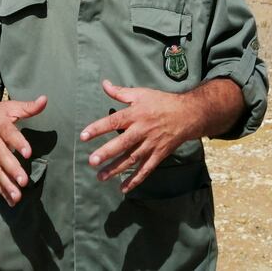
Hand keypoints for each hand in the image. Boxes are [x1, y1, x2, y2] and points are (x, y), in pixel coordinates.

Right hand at [0, 95, 46, 205]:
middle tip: (24, 181)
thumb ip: (29, 106)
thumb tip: (45, 99)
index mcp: (0, 125)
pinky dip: (1, 189)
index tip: (28, 153)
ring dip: (7, 184)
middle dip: (12, 170)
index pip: (10, 134)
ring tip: (18, 197)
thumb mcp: (12, 106)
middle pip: (2, 156)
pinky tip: (11, 201)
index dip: (18, 143)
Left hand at [79, 80, 198, 193]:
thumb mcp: (141, 94)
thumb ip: (120, 92)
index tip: (83, 136)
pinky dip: (135, 179)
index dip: (98, 128)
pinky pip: (146, 169)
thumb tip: (104, 84)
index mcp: (135, 114)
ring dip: (116, 169)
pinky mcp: (159, 155)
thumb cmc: (161, 102)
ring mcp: (151, 144)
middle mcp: (142, 130)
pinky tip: (123, 188)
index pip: (113, 121)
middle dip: (107, 152)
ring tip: (100, 177)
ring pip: (132, 159)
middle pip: (122, 143)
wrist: (188, 114)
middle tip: (92, 161)